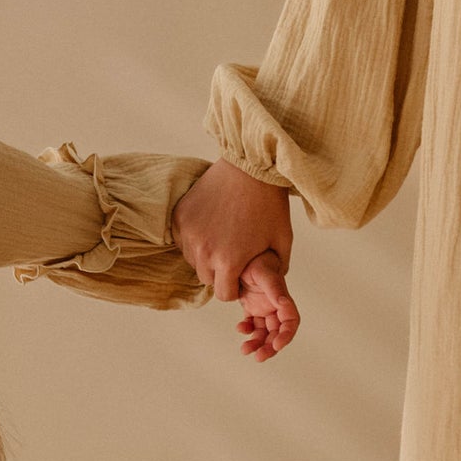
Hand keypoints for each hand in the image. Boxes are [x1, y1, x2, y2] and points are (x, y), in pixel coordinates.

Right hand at [174, 158, 293, 304]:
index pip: (224, 294)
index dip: (235, 286)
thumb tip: (268, 290)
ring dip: (205, 254)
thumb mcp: (282, 243)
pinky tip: (211, 222)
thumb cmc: (270, 204)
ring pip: (193, 259)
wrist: (250, 166)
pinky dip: (194, 236)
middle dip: (220, 270)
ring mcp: (188, 233)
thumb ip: (274, 272)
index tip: (241, 272)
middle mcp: (204, 251)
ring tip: (223, 234)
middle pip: (207, 278)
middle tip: (233, 250)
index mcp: (229, 262)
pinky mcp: (179, 217)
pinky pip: (182, 239)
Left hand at [235, 250, 300, 360]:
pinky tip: (240, 329)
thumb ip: (273, 288)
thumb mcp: (263, 272)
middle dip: (270, 347)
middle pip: (278, 333)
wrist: (240, 252)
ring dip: (258, 344)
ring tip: (245, 350)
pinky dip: (248, 331)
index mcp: (282, 298)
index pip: (291, 321)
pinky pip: (253, 326)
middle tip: (258, 357)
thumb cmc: (254, 259)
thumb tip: (283, 303)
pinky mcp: (253, 308)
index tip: (277, 345)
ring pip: (265, 333)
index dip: (286, 335)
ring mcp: (264, 308)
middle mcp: (275, 306)